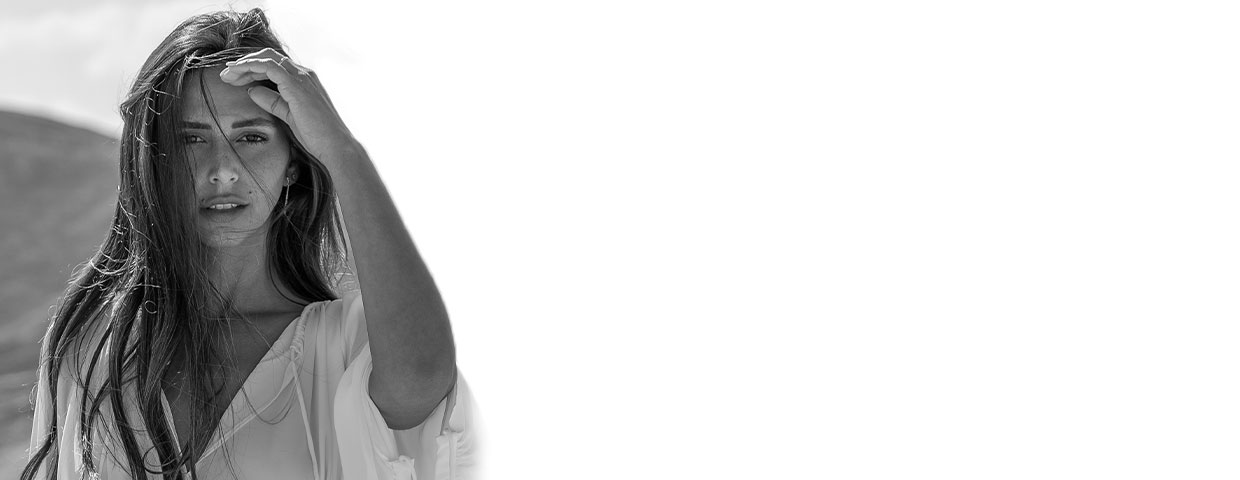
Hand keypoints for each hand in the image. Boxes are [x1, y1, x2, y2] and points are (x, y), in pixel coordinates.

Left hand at [218, 48, 359, 161]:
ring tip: (227, 75)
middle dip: (244, 64)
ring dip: (243, 65)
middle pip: (268, 57)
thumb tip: (251, 90)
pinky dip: (249, 67)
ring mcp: (301, 77)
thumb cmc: (317, 135)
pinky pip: (267, 66)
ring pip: (265, 58)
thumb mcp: (289, 116)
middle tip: (226, 75)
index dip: (252, 68)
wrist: (335, 145)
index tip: (234, 79)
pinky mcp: (295, 84)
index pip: (274, 65)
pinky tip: (237, 75)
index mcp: (304, 80)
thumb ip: (272, 101)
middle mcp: (304, 74)